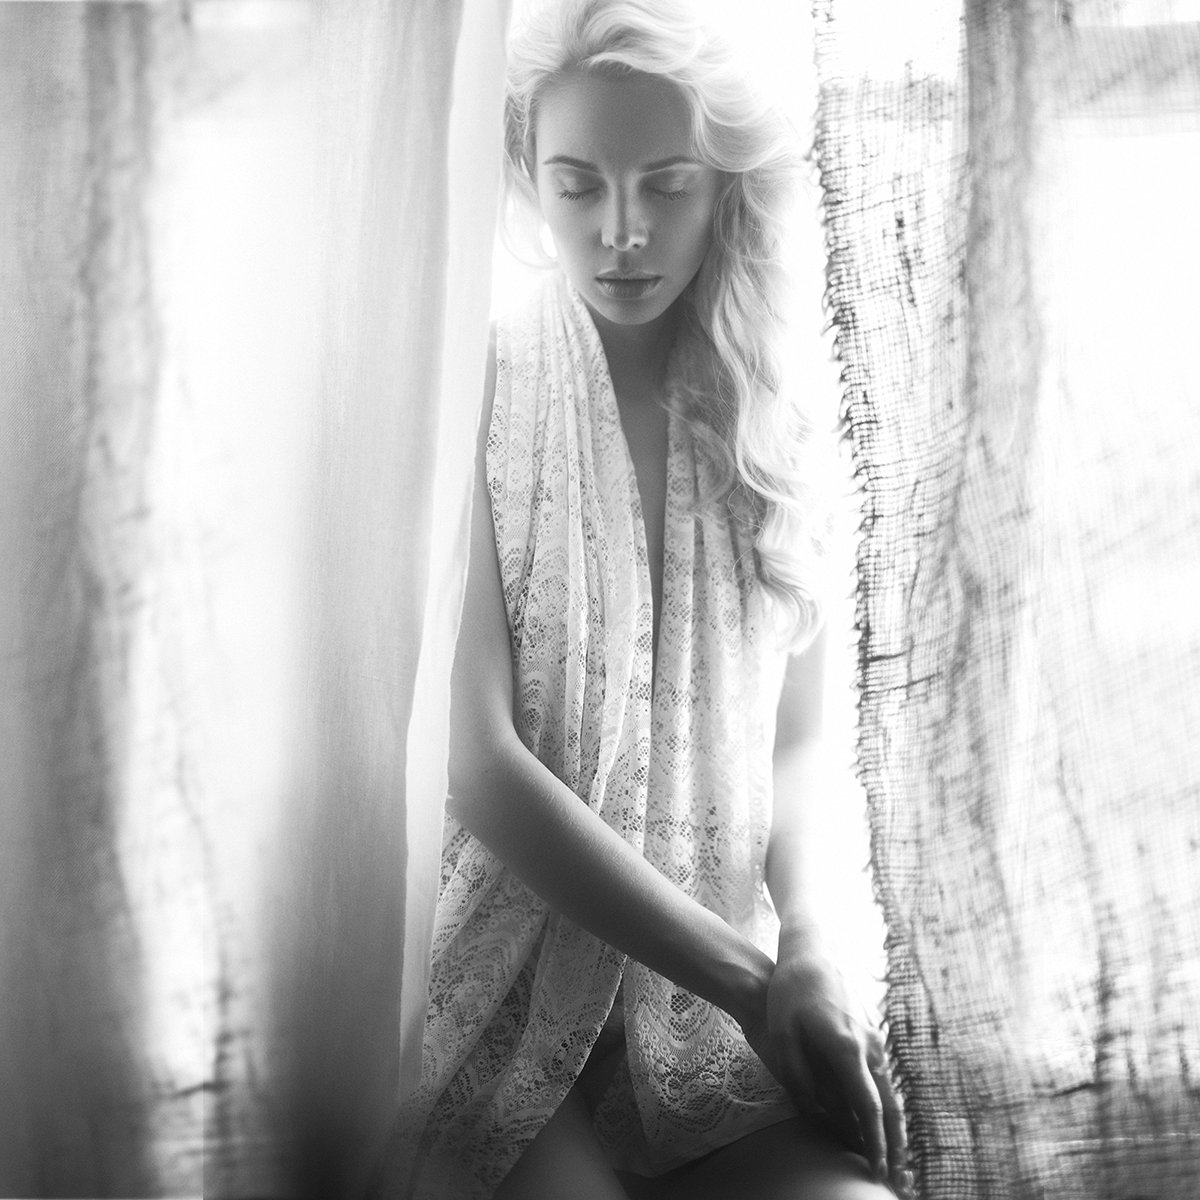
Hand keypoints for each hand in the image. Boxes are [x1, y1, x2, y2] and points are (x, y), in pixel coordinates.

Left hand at [741, 928, 909, 1194]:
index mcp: (847, 1048)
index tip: (876, 1171)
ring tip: (896, 1159)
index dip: (874, 1143)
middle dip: (895, 1146)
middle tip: (898, 1180)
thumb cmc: (790, 990)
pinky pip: (883, 1076)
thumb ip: (799, 1076)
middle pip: (890, 1106)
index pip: (868, 1107)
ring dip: (894, 1128)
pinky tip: (884, 1121)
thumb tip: (816, 1112)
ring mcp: (873, 1037)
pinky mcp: (870, 1032)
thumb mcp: (783, 1033)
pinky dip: (887, 1105)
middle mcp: (869, 1045)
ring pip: (891, 1092)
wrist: (810, 950)